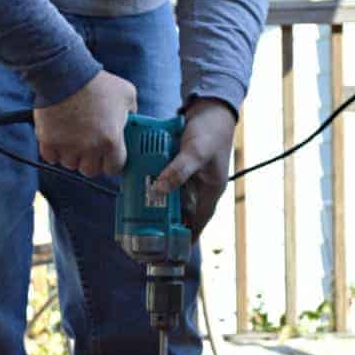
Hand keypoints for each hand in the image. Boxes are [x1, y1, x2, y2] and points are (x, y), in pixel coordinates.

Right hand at [34, 70, 136, 177]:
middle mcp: (90, 148)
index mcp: (111, 141)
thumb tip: (132, 121)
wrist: (65, 72)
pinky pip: (51, 158)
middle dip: (91, 160)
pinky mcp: (48, 142)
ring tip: (72, 137)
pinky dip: (53, 150)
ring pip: (70, 164)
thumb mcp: (127, 94)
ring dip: (71, 155)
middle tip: (89, 146)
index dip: (111, 162)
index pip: (114, 169)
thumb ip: (132, 113)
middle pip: (90, 170)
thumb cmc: (97, 82)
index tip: (108, 157)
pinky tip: (58, 137)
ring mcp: (68, 147)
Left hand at [155, 98, 235, 240]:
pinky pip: (168, 181)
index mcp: (211, 190)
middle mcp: (202, 187)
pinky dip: (157, 185)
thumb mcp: (195, 152)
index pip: (199, 222)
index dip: (187, 237)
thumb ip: (178, 171)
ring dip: (160, 205)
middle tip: (150, 234)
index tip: (174, 251)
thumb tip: (159, 190)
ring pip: (174, 198)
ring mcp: (192, 177)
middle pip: (184, 213)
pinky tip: (143, 188)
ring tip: (142, 216)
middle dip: (169, 223)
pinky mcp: (182, 166)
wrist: (211, 103)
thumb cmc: (211, 129)